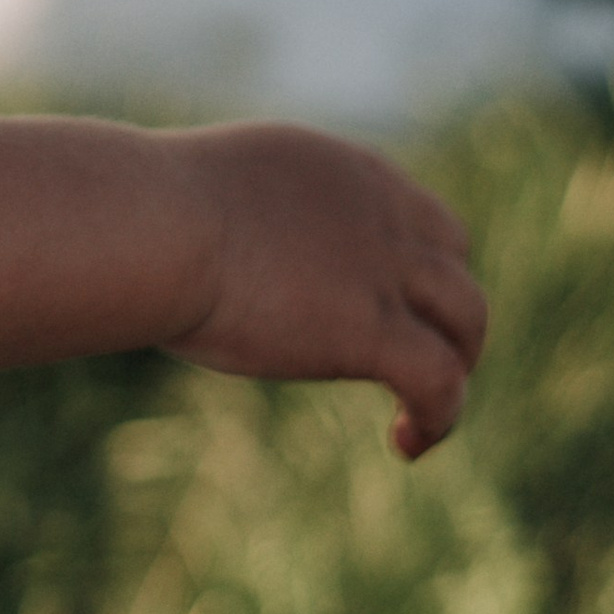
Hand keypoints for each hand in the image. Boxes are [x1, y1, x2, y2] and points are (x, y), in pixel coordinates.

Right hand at [164, 125, 485, 460]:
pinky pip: (442, 381)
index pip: (416, 213)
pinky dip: (440, 417)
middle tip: (409, 363)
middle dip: (444, 313)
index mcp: (339, 169)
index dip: (414, 267)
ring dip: (456, 367)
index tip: (383, 312)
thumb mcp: (209, 194)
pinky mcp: (373, 328)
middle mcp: (377, 208)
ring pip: (469, 318)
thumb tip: (205, 252)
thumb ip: (238, 219)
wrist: (150, 226)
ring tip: (420, 417)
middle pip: (456, 258)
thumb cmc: (143, 215)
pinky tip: (406, 444)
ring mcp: (382, 267)